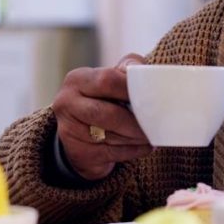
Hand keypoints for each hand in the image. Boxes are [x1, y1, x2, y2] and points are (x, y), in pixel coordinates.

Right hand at [52, 53, 153, 180]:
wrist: (82, 131)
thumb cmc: (106, 97)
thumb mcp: (114, 77)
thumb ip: (130, 70)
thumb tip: (150, 75)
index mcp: (77, 79)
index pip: (107, 81)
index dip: (133, 89)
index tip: (154, 96)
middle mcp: (66, 103)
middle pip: (108, 113)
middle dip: (136, 120)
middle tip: (157, 122)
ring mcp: (69, 130)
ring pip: (110, 136)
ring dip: (137, 137)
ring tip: (154, 134)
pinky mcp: (78, 152)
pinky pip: (112, 153)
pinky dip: (134, 150)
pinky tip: (146, 146)